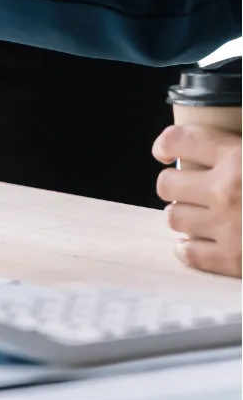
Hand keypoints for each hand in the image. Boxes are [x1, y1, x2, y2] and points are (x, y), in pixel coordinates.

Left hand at [154, 125, 241, 277]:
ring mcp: (228, 227)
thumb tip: (205, 150)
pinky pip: (191, 254)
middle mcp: (227, 190)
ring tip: (199, 216)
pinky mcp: (235, 259)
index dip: (166, 144)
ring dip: (183, 217)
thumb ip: (233, 153)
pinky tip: (197, 245)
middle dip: (174, 186)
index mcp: (238, 158)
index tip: (164, 151)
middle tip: (189, 189)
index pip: (179, 140)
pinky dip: (190, 250)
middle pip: (167, 184)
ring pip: (174, 218)